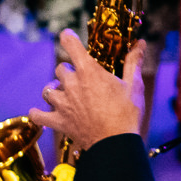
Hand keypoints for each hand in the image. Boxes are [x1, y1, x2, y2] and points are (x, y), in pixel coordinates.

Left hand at [25, 29, 145, 152]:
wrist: (116, 143)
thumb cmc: (127, 114)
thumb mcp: (134, 85)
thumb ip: (134, 62)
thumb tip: (142, 43)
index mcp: (89, 71)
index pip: (70, 43)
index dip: (68, 37)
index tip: (68, 37)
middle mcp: (71, 84)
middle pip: (61, 68)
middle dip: (69, 71)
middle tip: (81, 79)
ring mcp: (62, 103)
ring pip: (48, 89)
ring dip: (55, 89)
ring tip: (63, 94)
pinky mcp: (58, 121)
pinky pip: (38, 115)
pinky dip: (37, 113)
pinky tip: (40, 112)